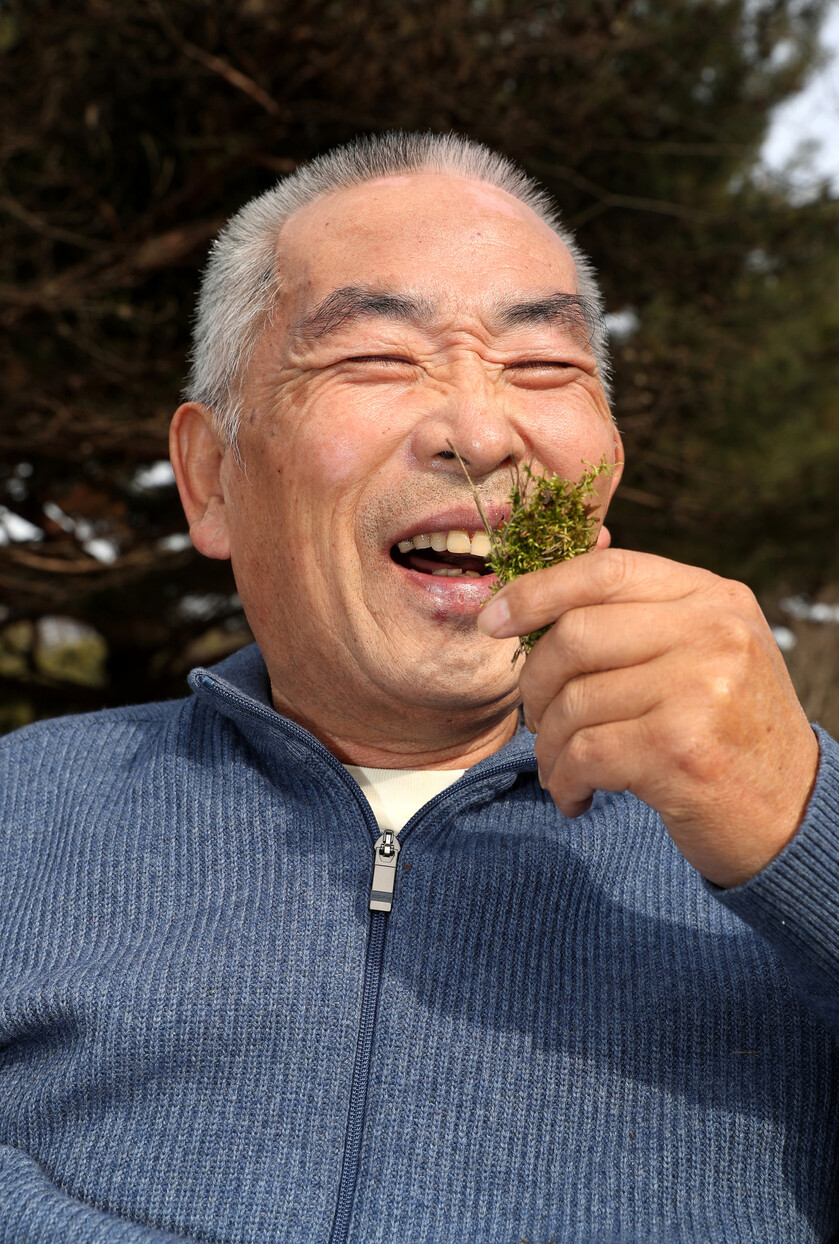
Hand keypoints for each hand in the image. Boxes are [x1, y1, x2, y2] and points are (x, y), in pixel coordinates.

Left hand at [478, 548, 818, 886]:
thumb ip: (639, 619)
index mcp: (713, 597)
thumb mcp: (705, 654)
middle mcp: (713, 633)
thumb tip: (535, 599)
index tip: (492, 621)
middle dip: (536, 684)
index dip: (535, 591)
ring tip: (562, 770)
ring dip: (549, 748)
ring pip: (573, 703)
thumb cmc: (729, 733)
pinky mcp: (681, 749)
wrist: (794, 817)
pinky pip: (583, 755)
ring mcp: (700, 688)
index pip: (605, 571)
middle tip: (539, 721)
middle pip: (575, 635)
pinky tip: (576, 798)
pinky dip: (563, 782)